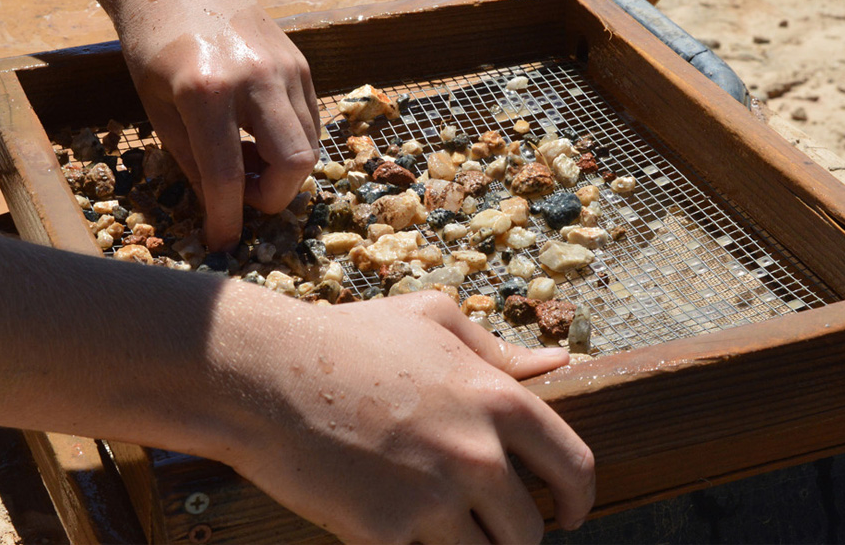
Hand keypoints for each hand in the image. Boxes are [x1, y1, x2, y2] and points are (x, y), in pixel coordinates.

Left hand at [112, 0, 319, 249]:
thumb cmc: (153, 46)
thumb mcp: (159, 109)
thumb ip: (193, 160)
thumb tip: (222, 206)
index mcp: (206, 91)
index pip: (227, 176)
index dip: (227, 220)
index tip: (222, 244)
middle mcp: (255, 77)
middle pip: (295, 163)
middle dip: (274, 196)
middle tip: (242, 196)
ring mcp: (285, 67)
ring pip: (310, 145)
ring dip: (281, 170)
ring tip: (244, 159)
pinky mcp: (300, 62)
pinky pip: (309, 121)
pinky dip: (289, 141)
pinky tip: (257, 133)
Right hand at [201, 289, 595, 543]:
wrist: (263, 374)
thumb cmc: (347, 339)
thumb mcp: (430, 320)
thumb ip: (496, 350)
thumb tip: (555, 365)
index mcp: (498, 400)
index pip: (575, 467)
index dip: (581, 500)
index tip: (571, 515)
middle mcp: (477, 454)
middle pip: (530, 531)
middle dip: (517, 537)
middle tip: (491, 530)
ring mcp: (432, 498)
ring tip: (444, 533)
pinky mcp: (385, 534)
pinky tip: (393, 531)